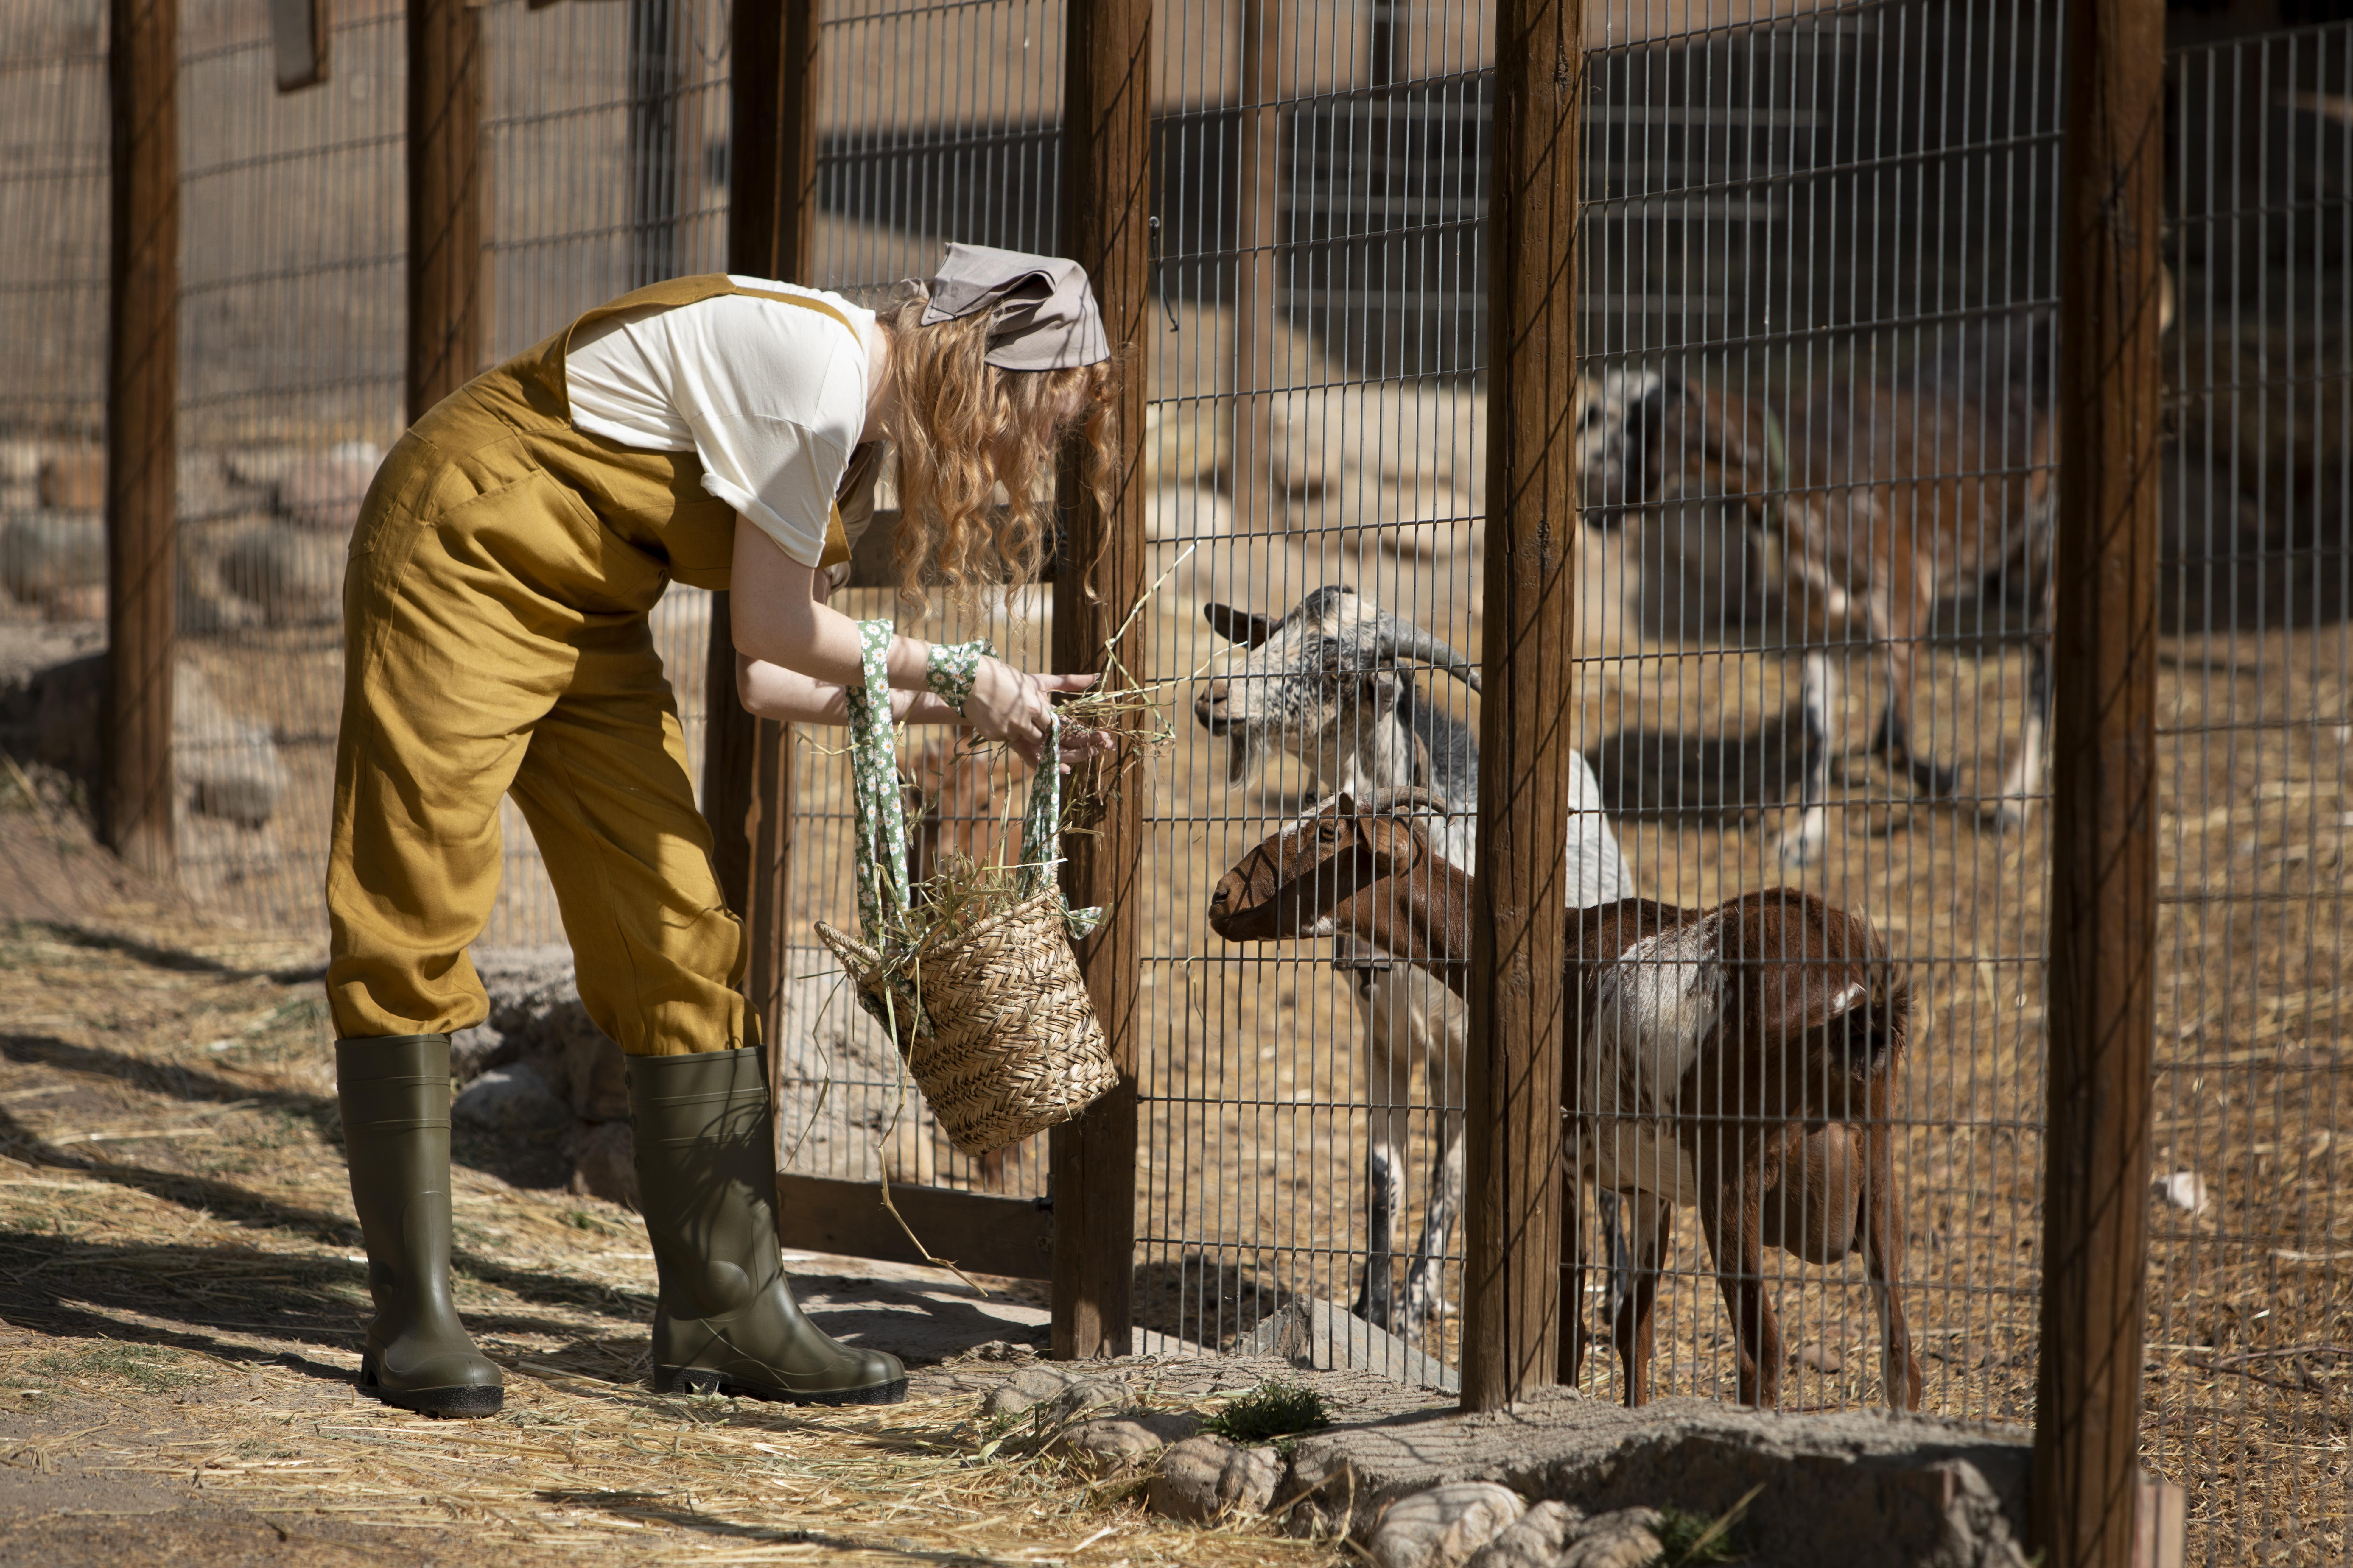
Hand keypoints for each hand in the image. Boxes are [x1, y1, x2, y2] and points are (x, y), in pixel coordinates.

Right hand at [964, 660, 1100, 768]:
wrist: (969, 679)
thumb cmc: (1004, 676)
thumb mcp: (1036, 679)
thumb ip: (1067, 682)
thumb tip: (1097, 676)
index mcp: (1036, 706)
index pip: (1053, 726)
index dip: (1049, 724)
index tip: (1044, 720)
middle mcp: (1025, 720)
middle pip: (1040, 737)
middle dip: (1036, 730)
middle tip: (1024, 716)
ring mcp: (1009, 730)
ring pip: (1024, 740)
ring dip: (1020, 732)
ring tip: (1009, 714)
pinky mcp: (995, 735)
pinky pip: (1005, 740)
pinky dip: (1003, 731)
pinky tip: (995, 717)